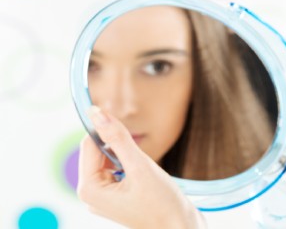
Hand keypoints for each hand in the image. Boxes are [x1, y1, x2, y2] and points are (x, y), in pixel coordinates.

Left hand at [77, 106, 203, 228]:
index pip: (89, 145)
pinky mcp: (116, 199)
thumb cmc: (163, 205)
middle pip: (98, 154)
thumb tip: (98, 112)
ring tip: (145, 174)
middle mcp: (91, 195)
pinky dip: (131, 168)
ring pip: (109, 162)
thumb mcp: (141, 167)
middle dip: (119, 148)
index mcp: (89, 189)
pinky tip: (145, 179)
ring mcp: (103, 199)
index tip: (125, 123)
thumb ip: (118, 138)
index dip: (106, 130)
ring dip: (127, 158)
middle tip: (141, 161)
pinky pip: (117, 172)